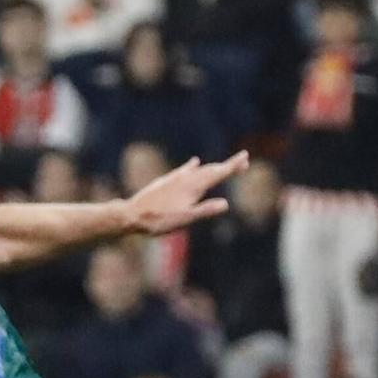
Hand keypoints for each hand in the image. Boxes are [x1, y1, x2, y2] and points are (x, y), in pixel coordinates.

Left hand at [123, 152, 248, 235]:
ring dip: (213, 166)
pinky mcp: (166, 181)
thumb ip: (205, 210)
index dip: (232, 166)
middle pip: (211, 169)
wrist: (131, 215)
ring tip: (223, 166)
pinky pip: (184, 170)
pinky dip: (193, 166)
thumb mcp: (185, 219)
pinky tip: (194, 162)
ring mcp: (175, 178)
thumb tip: (225, 204)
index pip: (218, 174)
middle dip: (227, 166)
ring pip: (199, 170)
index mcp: (193, 187)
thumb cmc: (159, 220)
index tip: (245, 157)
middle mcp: (186, 179)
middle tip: (243, 162)